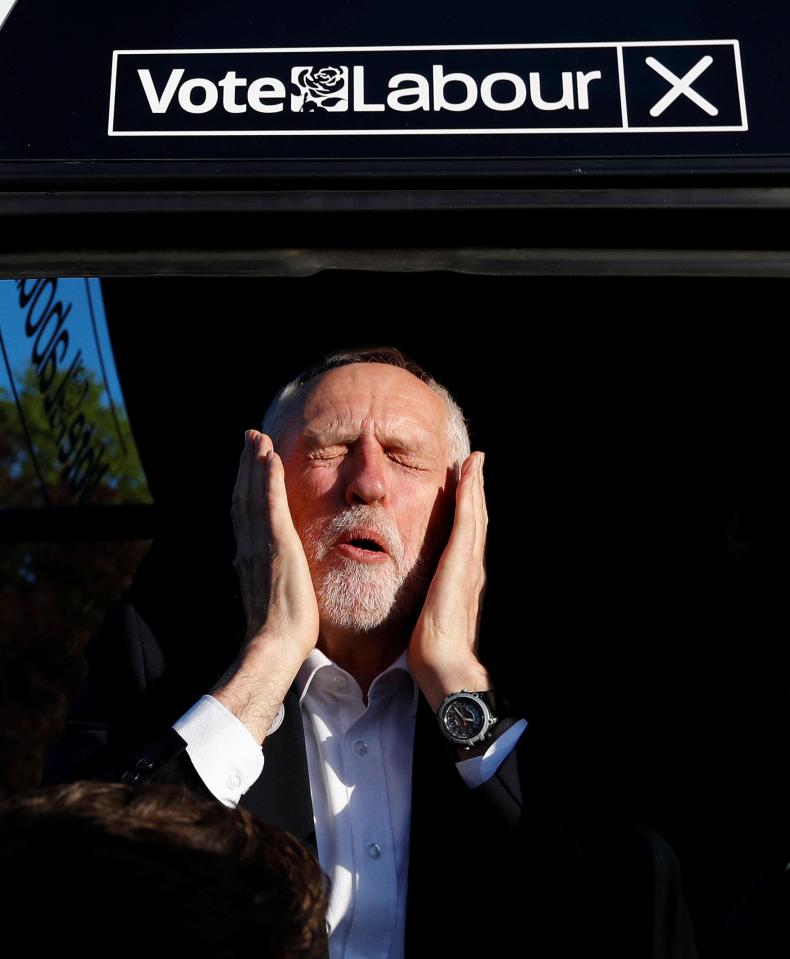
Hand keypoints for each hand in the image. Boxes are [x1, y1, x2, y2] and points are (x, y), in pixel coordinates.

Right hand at [211, 430, 319, 743]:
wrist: (273, 647)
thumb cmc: (276, 633)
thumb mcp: (266, 597)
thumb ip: (260, 577)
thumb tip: (251, 570)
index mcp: (247, 556)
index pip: (244, 512)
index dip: (245, 484)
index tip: (250, 462)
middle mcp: (248, 546)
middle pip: (244, 495)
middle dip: (247, 464)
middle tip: (251, 436)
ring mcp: (261, 544)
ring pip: (254, 494)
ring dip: (256, 462)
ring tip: (258, 437)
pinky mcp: (277, 545)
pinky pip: (271, 504)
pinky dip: (269, 479)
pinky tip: (271, 457)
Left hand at [407, 451, 491, 711]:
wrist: (445, 666)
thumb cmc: (433, 650)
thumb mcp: (427, 616)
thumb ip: (426, 602)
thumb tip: (416, 600)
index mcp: (462, 579)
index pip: (465, 536)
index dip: (467, 511)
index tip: (463, 487)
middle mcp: (471, 567)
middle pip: (475, 520)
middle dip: (475, 491)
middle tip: (476, 463)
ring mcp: (469, 564)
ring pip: (474, 515)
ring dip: (475, 486)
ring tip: (475, 461)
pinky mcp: (461, 563)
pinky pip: (466, 521)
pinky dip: (469, 496)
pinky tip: (467, 476)